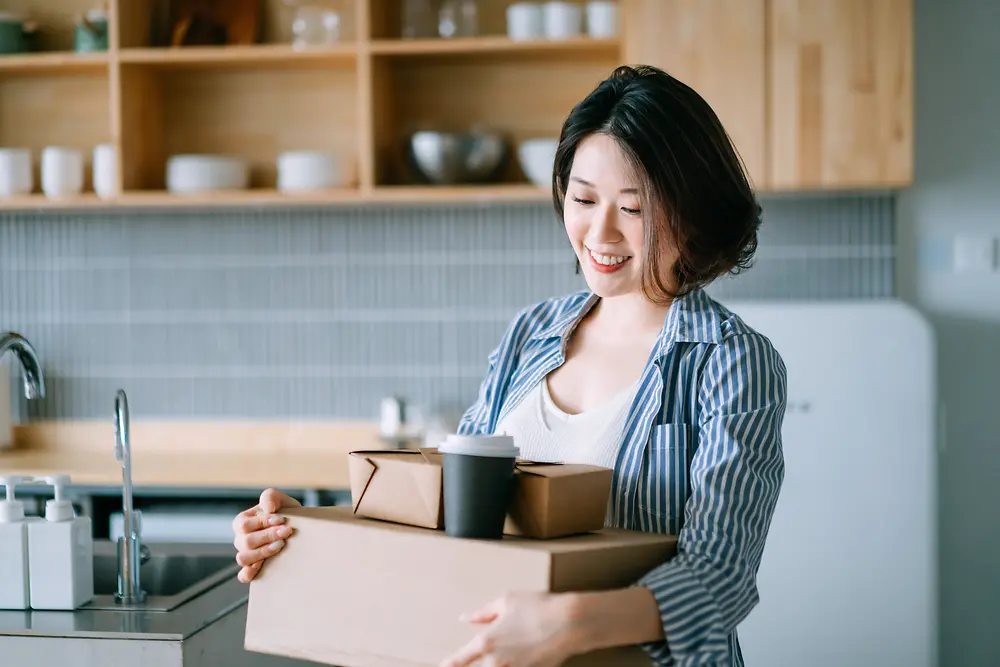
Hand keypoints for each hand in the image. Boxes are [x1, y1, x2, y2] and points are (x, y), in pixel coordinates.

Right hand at [232, 488, 300, 582]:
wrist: (298, 528)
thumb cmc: (285, 513)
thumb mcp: (280, 500)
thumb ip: (270, 497)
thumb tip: (268, 508)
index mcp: (242, 522)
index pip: (245, 525)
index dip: (264, 522)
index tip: (282, 519)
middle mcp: (241, 539)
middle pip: (246, 542)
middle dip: (268, 536)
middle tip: (286, 532)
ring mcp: (246, 554)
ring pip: (244, 558)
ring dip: (263, 552)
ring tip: (280, 546)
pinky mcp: (254, 568)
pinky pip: (244, 575)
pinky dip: (247, 574)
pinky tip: (256, 571)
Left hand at [440, 592, 581, 666]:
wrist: (570, 623)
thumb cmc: (538, 607)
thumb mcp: (506, 601)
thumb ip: (483, 613)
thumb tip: (465, 618)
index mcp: (486, 642)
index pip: (460, 660)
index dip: (449, 665)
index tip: (443, 666)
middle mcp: (496, 662)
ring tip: (492, 661)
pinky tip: (508, 664)